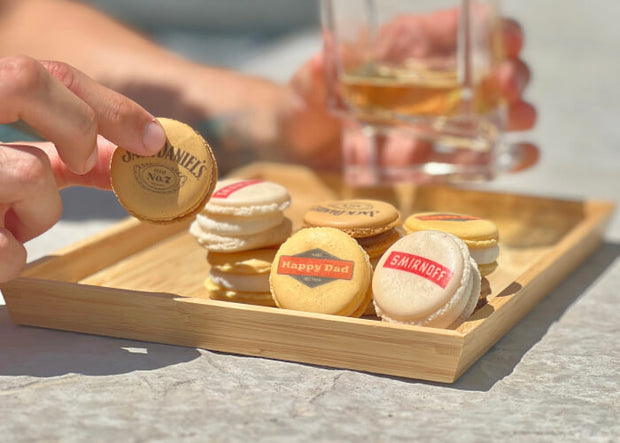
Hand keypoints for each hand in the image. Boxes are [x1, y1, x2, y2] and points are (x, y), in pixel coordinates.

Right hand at [0, 55, 165, 281]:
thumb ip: (67, 151)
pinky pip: (5, 243)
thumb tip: (136, 153)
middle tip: (83, 162)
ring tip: (8, 224)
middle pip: (26, 79)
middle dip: (77, 125)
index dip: (108, 103)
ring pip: (29, 172)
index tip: (152, 140)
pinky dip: (11, 256)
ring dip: (38, 213)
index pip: (42, 71)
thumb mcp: (7, 162)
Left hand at [287, 16, 536, 170]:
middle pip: (485, 72)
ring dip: (512, 115)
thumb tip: (324, 61)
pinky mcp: (428, 157)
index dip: (490, 32)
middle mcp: (428, 84)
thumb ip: (318, 76)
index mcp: (405, 51)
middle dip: (509, 76)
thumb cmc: (305, 101)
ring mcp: (432, 122)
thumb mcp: (309, 86)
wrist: (299, 142)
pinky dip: (498, 157)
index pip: (456, 33)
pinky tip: (517, 157)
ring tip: (521, 122)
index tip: (510, 39)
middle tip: (510, 90)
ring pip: (488, 113)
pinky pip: (470, 157)